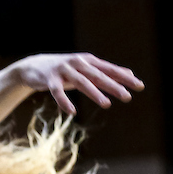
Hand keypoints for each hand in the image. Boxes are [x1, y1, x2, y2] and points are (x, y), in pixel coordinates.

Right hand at [10, 53, 143, 114]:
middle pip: (98, 76)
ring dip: (94, 93)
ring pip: (81, 83)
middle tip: (127, 97)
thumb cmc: (64, 70)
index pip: (110, 69)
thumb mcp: (86, 68)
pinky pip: (58, 92)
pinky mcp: (49, 80)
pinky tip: (72, 112)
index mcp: (88, 61)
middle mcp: (78, 63)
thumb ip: (106, 71)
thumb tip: (129, 74)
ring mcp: (63, 71)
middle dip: (114, 86)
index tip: (140, 86)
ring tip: (106, 104)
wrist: (33, 67)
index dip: (124, 78)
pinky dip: (65, 102)